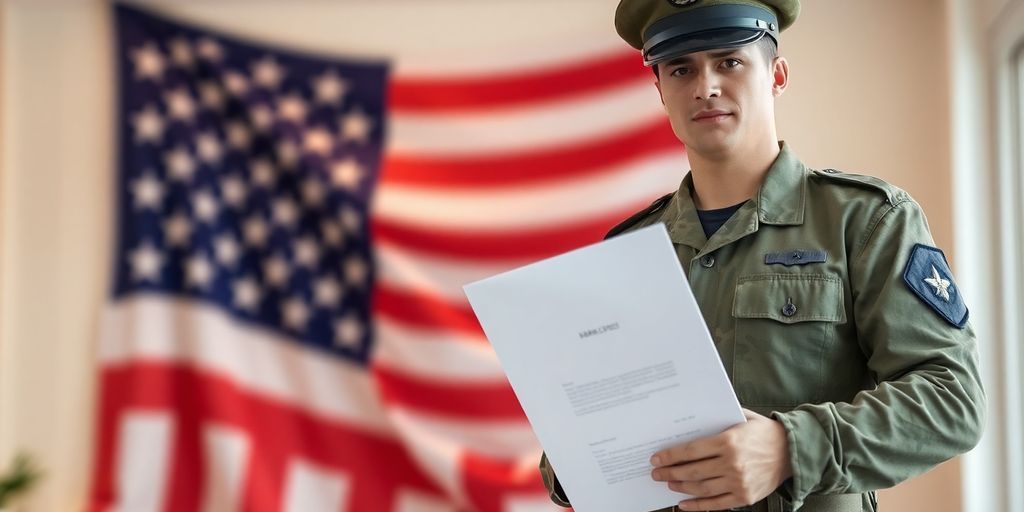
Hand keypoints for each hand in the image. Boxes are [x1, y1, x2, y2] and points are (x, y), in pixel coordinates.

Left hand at [650, 409, 791, 510]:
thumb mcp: (742, 417)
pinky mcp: (745, 497)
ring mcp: (738, 482)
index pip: (690, 451)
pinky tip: (683, 504)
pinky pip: (716, 504)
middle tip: (656, 474)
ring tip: (669, 484)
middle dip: (670, 472)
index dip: (670, 456)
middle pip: (692, 471)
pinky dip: (697, 506)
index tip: (656, 459)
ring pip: (701, 488)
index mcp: (728, 441)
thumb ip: (718, 418)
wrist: (792, 451)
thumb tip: (692, 416)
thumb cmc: (764, 432)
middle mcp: (732, 463)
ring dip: (681, 487)